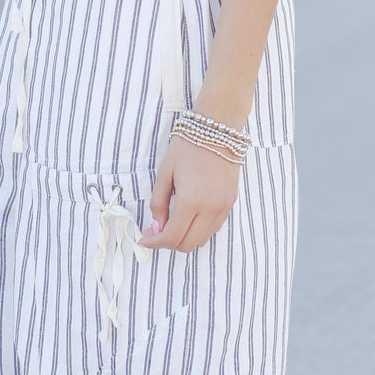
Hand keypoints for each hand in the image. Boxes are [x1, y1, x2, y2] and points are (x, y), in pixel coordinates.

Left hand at [138, 133, 240, 252]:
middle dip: (168, 242)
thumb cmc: (187, 147)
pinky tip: (187, 217)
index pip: (172, 237)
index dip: (155, 242)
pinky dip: (198, 230)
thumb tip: (156, 227)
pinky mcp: (230, 204)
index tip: (144, 238)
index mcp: (190, 201)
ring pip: (201, 240)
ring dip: (184, 238)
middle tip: (155, 232)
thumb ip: (158, 203)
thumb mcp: (164, 173)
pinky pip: (213, 228)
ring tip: (171, 224)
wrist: (217, 130)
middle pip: (187, 244)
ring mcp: (222, 208)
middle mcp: (210, 209)